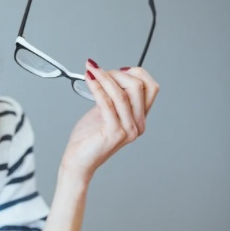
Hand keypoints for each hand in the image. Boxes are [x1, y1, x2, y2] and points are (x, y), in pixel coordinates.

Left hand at [60, 62, 159, 180]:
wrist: (78, 160)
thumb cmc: (89, 138)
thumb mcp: (105, 111)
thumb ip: (114, 96)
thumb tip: (115, 73)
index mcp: (139, 118)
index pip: (151, 87)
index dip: (136, 73)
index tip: (117, 69)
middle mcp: (137, 125)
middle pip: (138, 87)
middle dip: (117, 73)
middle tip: (98, 71)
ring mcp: (128, 130)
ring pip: (122, 93)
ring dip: (104, 77)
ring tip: (91, 71)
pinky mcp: (114, 133)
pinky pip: (107, 103)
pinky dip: (97, 88)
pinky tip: (89, 80)